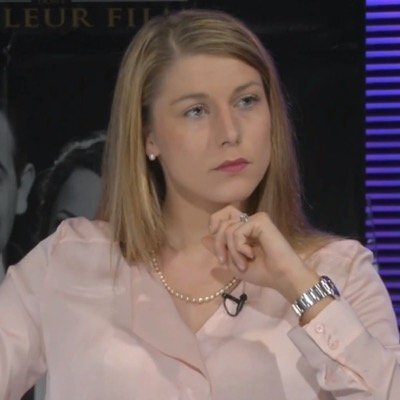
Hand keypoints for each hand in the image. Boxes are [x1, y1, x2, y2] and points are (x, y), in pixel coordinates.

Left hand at [202, 205, 319, 303]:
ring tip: (243, 263)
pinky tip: (250, 254)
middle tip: (224, 260)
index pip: (223, 215)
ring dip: (232, 251)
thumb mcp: (233, 263)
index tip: (216, 242)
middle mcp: (249, 220)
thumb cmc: (262, 272)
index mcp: (244, 228)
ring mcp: (255, 219)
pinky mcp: (260, 220)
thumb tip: (203, 238)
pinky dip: (239, 247)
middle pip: (222, 220)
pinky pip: (238, 231)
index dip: (214, 225)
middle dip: (219, 243)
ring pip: (228, 228)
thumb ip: (219, 250)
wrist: (281, 277)